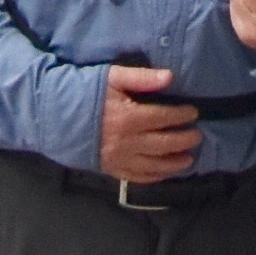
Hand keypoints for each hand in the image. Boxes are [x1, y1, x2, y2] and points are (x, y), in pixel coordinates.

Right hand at [98, 64, 201, 182]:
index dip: (181, 115)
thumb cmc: (88, 93)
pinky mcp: (111, 170)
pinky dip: (154, 177)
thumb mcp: (113, 77)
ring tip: (188, 159)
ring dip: (173, 164)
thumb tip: (170, 77)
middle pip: (163, 144)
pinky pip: (137, 177)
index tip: (194, 112)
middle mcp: (126, 142)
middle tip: (198, 136)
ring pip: (153, 166)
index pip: (163, 118)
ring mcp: (118, 159)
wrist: (57, 117)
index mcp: (128, 118)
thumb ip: (142, 78)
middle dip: (184, 140)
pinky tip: (165, 172)